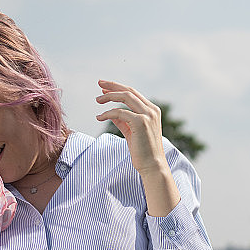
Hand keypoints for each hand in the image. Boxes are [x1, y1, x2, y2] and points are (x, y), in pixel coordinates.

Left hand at [95, 80, 180, 215]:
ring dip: (109, 96)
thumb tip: (111, 114)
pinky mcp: (141, 122)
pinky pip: (119, 112)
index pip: (133, 93)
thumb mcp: (132, 132)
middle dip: (113, 86)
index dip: (118, 88)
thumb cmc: (142, 151)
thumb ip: (124, 122)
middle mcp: (151, 110)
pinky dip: (108, 113)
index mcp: (152, 110)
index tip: (105, 87)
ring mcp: (147, 115)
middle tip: (99, 84)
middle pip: (129, 91)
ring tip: (97, 100)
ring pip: (125, 97)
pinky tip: (99, 117)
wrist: (152, 165)